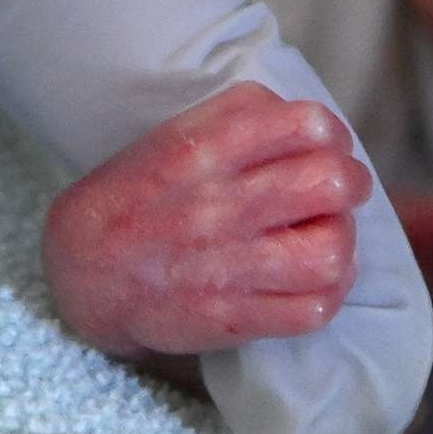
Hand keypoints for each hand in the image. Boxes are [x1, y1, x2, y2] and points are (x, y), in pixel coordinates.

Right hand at [43, 84, 370, 358]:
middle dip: (351, 184)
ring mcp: (226, 267)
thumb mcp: (173, 136)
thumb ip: (238, 115)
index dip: (332, 132)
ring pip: (330, 252)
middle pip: (330, 183)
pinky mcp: (231, 318)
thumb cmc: (138, 197)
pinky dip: (330, 295)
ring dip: (342, 242)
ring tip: (326, 238)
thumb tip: (308, 121)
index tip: (328, 145)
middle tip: (340, 192)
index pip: (304, 124)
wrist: (81, 273)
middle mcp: (219, 206)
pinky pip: (312, 310)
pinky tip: (317, 281)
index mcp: (205, 152)